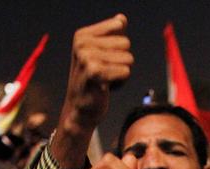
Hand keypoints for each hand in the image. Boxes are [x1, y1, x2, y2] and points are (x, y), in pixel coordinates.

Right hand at [54, 15, 132, 168]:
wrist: (81, 109)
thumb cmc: (93, 80)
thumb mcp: (100, 54)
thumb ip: (112, 34)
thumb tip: (122, 18)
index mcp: (82, 35)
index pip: (119, 28)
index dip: (119, 47)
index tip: (103, 59)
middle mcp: (82, 44)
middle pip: (125, 44)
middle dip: (121, 61)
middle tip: (105, 73)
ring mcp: (87, 58)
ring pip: (128, 59)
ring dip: (121, 73)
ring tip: (105, 81)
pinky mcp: (95, 73)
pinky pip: (126, 72)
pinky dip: (121, 83)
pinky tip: (106, 88)